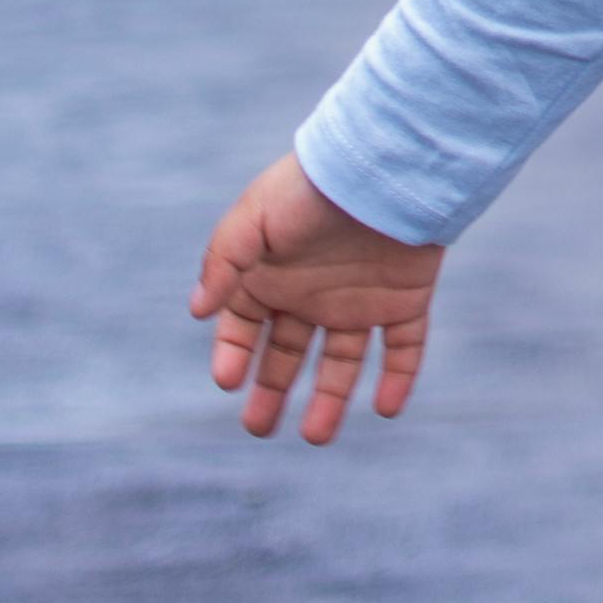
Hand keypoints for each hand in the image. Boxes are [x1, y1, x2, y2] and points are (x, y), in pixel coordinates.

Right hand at [190, 152, 445, 444]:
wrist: (383, 166)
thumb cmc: (310, 189)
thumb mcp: (253, 220)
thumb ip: (222, 263)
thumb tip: (197, 311)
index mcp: (273, 275)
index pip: (244, 328)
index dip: (233, 356)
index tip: (227, 382)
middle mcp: (313, 294)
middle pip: (288, 355)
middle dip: (271, 392)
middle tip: (258, 429)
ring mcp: (359, 300)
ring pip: (343, 362)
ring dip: (330, 400)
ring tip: (315, 437)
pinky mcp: (404, 300)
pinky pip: (404, 348)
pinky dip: (399, 378)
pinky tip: (386, 409)